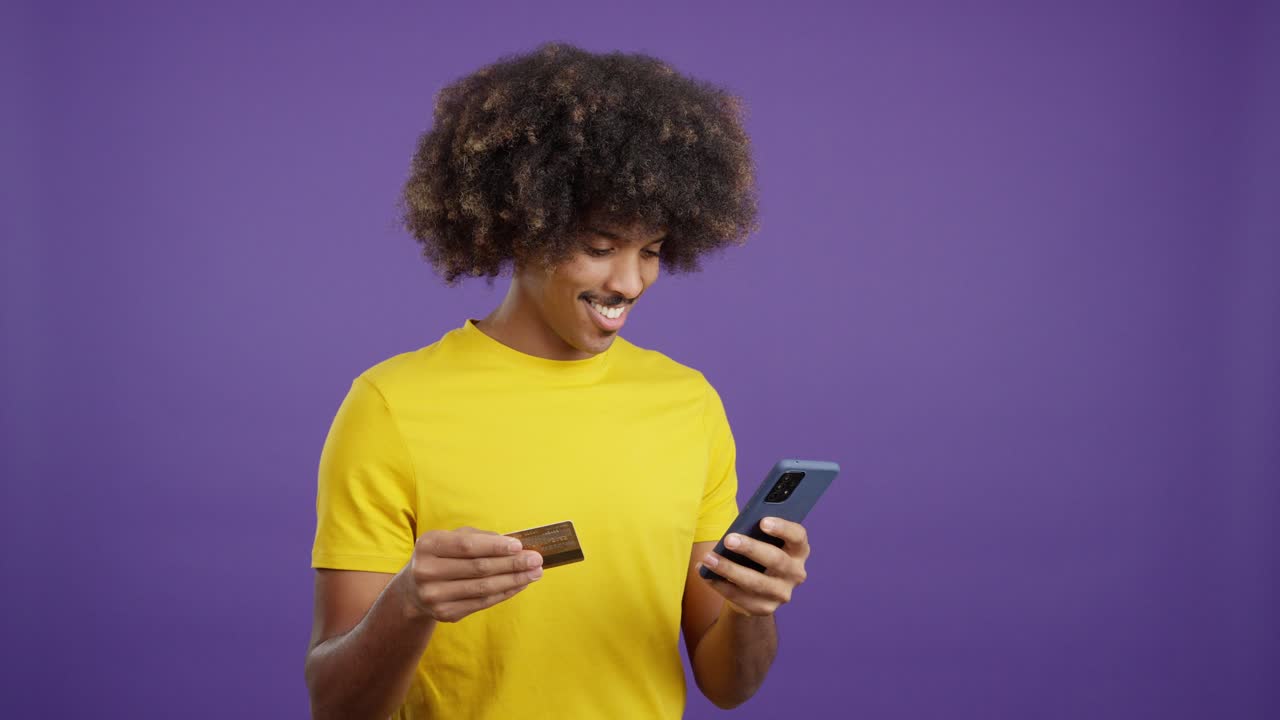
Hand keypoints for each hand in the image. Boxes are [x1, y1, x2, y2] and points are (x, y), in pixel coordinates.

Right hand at [400, 526, 543, 622]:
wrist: (413, 590)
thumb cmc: (441, 556)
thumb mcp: (452, 538)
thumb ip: (479, 537)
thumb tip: (513, 544)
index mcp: (427, 545)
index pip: (467, 546)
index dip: (495, 546)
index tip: (519, 546)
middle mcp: (426, 571)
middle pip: (478, 568)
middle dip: (512, 563)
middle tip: (536, 560)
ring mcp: (434, 596)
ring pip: (483, 588)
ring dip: (514, 580)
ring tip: (534, 573)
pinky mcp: (445, 614)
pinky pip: (482, 603)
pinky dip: (505, 593)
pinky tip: (520, 584)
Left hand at [699, 517, 808, 616]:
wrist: (756, 590)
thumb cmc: (757, 554)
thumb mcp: (762, 541)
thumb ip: (755, 533)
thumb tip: (734, 532)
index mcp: (798, 550)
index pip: (798, 537)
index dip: (783, 528)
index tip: (763, 521)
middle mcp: (795, 573)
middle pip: (776, 559)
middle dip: (750, 548)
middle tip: (729, 540)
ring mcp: (782, 593)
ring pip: (755, 582)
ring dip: (729, 569)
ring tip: (709, 558)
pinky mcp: (765, 608)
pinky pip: (739, 596)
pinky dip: (719, 584)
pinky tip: (705, 573)